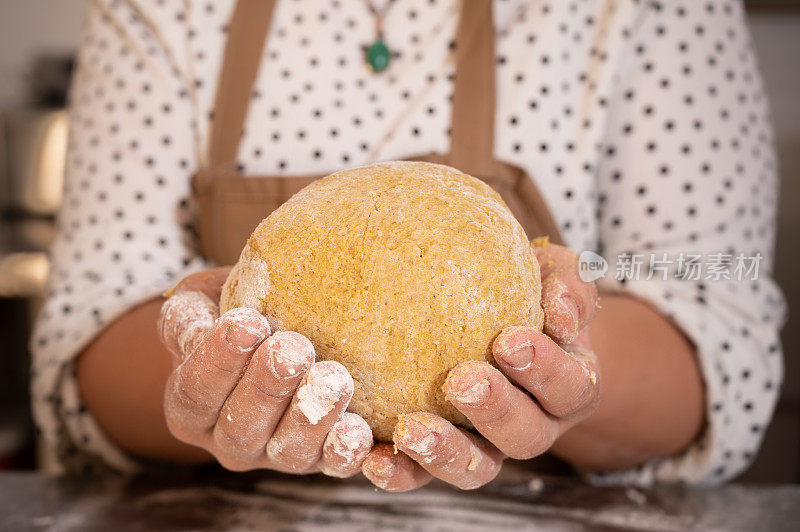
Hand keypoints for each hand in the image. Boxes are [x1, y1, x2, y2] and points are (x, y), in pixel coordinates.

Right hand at [158, 268, 372, 476]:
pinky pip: (336, 463)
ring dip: (313, 417)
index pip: (196, 392)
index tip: (247, 323)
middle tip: (294, 349)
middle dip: (269, 387)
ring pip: (290, 450)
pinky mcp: (323, 458)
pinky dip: (348, 451)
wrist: (281, 334)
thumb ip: (189, 315)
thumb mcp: (203, 303)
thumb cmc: (238, 310)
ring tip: (334, 378)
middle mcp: (230, 441)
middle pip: (242, 427)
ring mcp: (277, 455)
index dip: (219, 361)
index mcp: (191, 408)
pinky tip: (361, 430)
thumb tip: (195, 325)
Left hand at [361, 243, 599, 490]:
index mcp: (569, 386)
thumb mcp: (555, 274)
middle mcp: (533, 425)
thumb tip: (564, 316)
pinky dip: (399, 472)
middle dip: (494, 411)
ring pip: (475, 468)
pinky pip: (421, 475)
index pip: (570, 385)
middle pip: (523, 436)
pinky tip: (371, 456)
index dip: (544, 370)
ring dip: (444, 453)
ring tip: (410, 430)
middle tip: (461, 380)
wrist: (491, 316)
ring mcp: (487, 447)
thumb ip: (569, 287)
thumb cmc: (527, 289)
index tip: (508, 340)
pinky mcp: (440, 457)